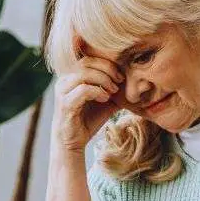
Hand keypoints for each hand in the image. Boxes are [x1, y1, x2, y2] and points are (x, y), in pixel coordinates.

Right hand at [51, 35, 126, 152]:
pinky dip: (97, 92)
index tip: (121, 76)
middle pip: (87, 62)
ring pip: (84, 73)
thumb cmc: (88, 120)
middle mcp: (65, 80)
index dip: (108, 63)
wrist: (73, 142)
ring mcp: (63, 91)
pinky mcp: (65, 104)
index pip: (90, 58)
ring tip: (113, 91)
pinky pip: (83, 90)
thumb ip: (116, 89)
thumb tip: (136, 80)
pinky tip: (105, 99)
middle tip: (120, 81)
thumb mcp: (106, 101)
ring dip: (103, 80)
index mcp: (72, 76)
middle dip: (107, 69)